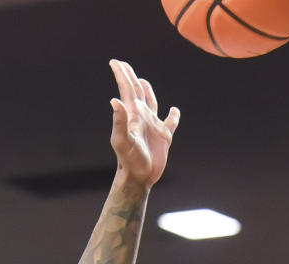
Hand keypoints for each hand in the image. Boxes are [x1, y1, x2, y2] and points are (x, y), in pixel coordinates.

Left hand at [110, 58, 179, 189]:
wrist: (140, 176)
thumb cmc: (130, 160)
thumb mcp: (123, 141)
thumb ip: (119, 121)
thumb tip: (115, 101)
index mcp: (133, 114)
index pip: (127, 89)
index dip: (121, 75)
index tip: (114, 62)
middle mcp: (142, 117)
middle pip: (136, 91)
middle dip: (130, 77)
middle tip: (123, 64)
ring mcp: (153, 126)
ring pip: (151, 103)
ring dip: (147, 91)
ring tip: (143, 81)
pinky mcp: (164, 137)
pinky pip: (170, 123)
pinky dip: (173, 116)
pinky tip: (174, 111)